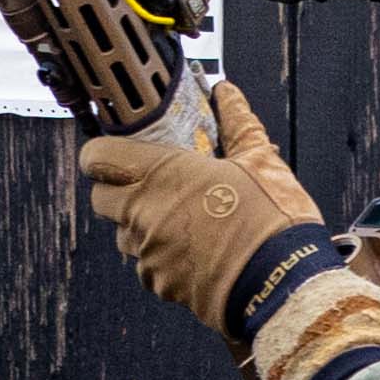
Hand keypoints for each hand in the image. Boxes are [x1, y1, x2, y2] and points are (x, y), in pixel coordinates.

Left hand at [80, 80, 329, 338]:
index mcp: (162, 173)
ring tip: (181, 223)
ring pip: (124, 235)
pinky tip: (195, 254)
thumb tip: (227, 94)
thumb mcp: (259, 161)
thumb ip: (237, 123)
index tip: (115, 154)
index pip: (97, 157)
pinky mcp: (160, 284)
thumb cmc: (271, 221)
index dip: (100, 154)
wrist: (282, 283)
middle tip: (152, 188)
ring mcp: (148, 251)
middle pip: (101, 199)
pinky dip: (163, 260)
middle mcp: (144, 212)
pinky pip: (147, 268)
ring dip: (142, 227)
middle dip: (118, 192)